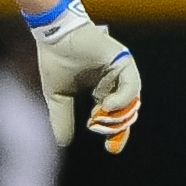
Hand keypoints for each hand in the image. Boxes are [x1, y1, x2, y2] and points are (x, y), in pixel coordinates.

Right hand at [32, 6, 141, 151]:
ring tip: (101, 120)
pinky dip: (121, 98)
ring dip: (118, 115)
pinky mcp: (122, 61)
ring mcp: (119, 71)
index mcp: (101, 89)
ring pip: (130, 100)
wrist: (54, 35)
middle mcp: (113, 81)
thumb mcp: (58, 97)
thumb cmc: (55, 61)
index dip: (114, 133)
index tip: (111, 150)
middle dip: (119, 129)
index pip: (113, 116)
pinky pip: (131, 84)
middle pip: (125, 110)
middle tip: (112, 145)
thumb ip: (62, 118)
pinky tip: (106, 106)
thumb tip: (63, 143)